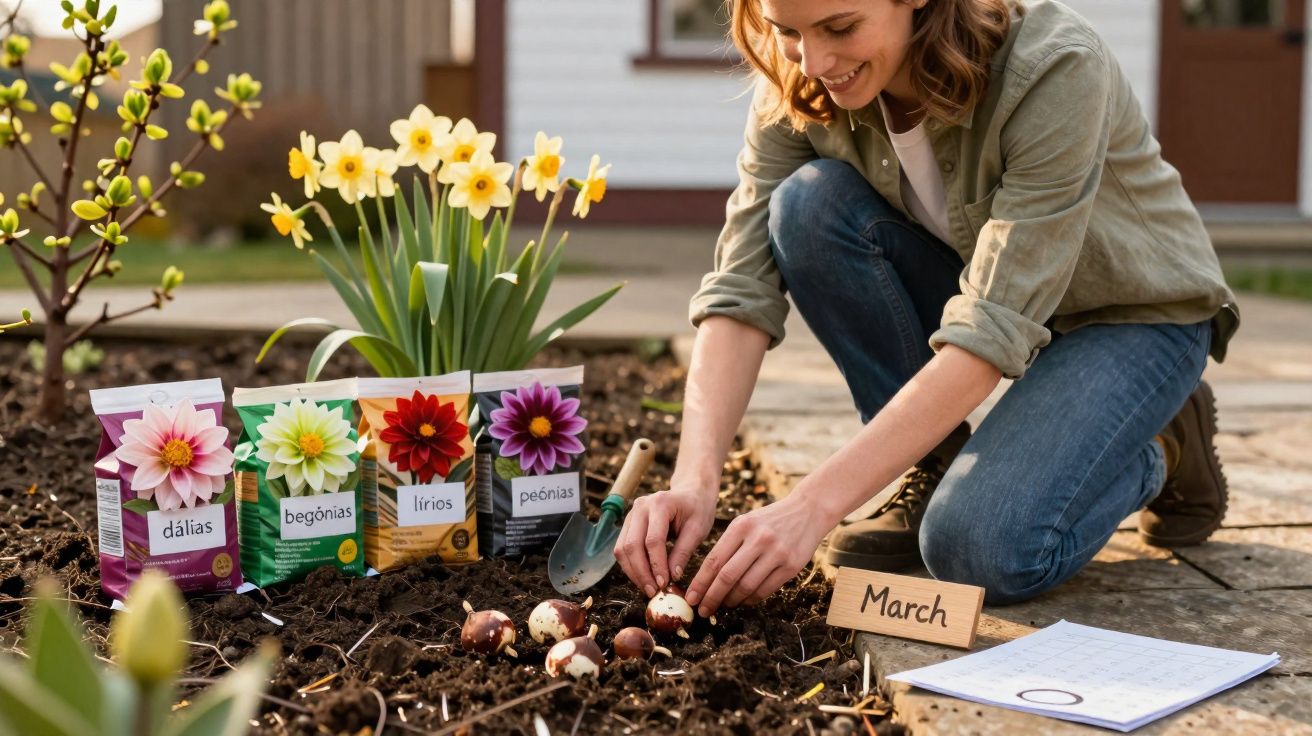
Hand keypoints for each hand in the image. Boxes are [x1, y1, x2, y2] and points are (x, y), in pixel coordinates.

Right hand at [614, 488, 715, 597]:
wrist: (691, 492)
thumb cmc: (697, 509)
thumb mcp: (697, 529)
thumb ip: (683, 552)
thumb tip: (672, 577)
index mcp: (660, 503)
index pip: (653, 540)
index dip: (657, 565)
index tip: (664, 584)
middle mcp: (640, 507)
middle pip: (632, 545)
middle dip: (641, 572)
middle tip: (653, 591)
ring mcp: (631, 514)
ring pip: (622, 549)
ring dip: (633, 571)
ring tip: (648, 588)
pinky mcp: (628, 524)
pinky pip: (622, 548)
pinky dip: (630, 565)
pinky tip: (643, 577)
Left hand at [685, 493, 830, 616]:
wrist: (807, 511)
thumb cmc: (770, 520)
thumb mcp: (746, 522)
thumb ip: (728, 546)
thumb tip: (707, 580)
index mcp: (741, 526)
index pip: (714, 560)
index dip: (700, 583)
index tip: (691, 597)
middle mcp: (758, 539)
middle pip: (727, 576)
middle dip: (711, 597)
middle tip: (702, 610)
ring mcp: (776, 553)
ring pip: (746, 586)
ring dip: (731, 600)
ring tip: (723, 605)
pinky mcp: (791, 566)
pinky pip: (765, 590)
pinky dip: (750, 599)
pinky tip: (743, 600)